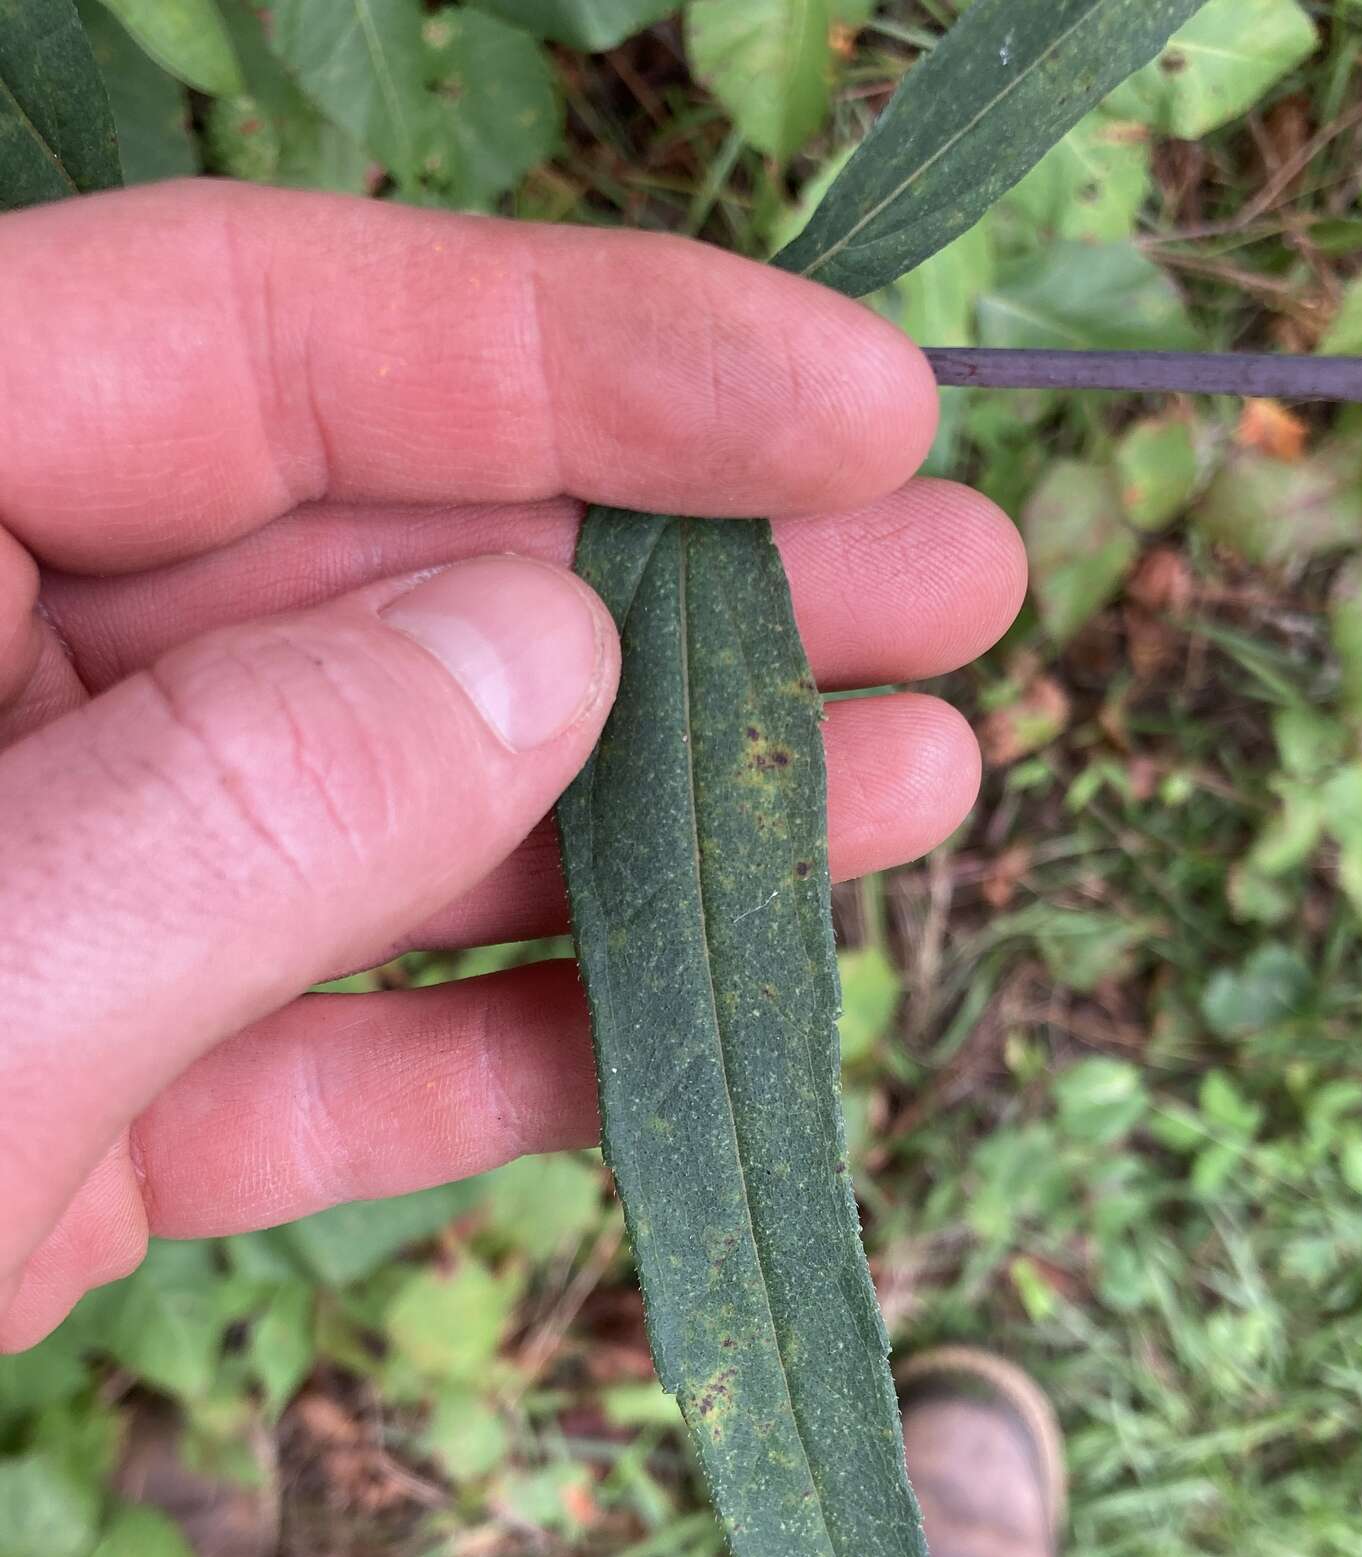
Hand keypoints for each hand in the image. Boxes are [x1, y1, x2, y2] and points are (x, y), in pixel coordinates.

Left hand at [0, 182, 1026, 1351]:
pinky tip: (694, 1033)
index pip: (248, 337)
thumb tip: (544, 648)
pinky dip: (495, 1053)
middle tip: (948, 580)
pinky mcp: (67, 1092)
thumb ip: (241, 805)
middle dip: (676, 586)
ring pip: (373, 812)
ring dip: (644, 821)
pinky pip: (313, 1044)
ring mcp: (24, 889)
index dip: (579, 351)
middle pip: (359, 571)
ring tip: (915, 784)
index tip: (849, 405)